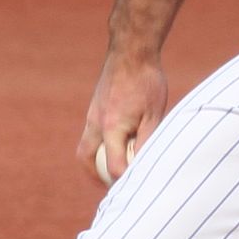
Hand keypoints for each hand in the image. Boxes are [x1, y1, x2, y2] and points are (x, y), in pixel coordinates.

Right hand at [76, 52, 168, 185]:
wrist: (131, 51)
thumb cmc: (147, 82)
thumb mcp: (155, 114)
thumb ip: (148, 141)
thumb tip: (145, 166)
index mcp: (112, 128)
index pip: (113, 167)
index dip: (124, 181)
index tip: (138, 186)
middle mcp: (96, 123)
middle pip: (86, 160)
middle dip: (98, 177)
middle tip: (114, 186)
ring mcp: (92, 115)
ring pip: (84, 148)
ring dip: (94, 163)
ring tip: (111, 172)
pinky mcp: (94, 108)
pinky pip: (90, 134)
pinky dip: (98, 146)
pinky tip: (115, 146)